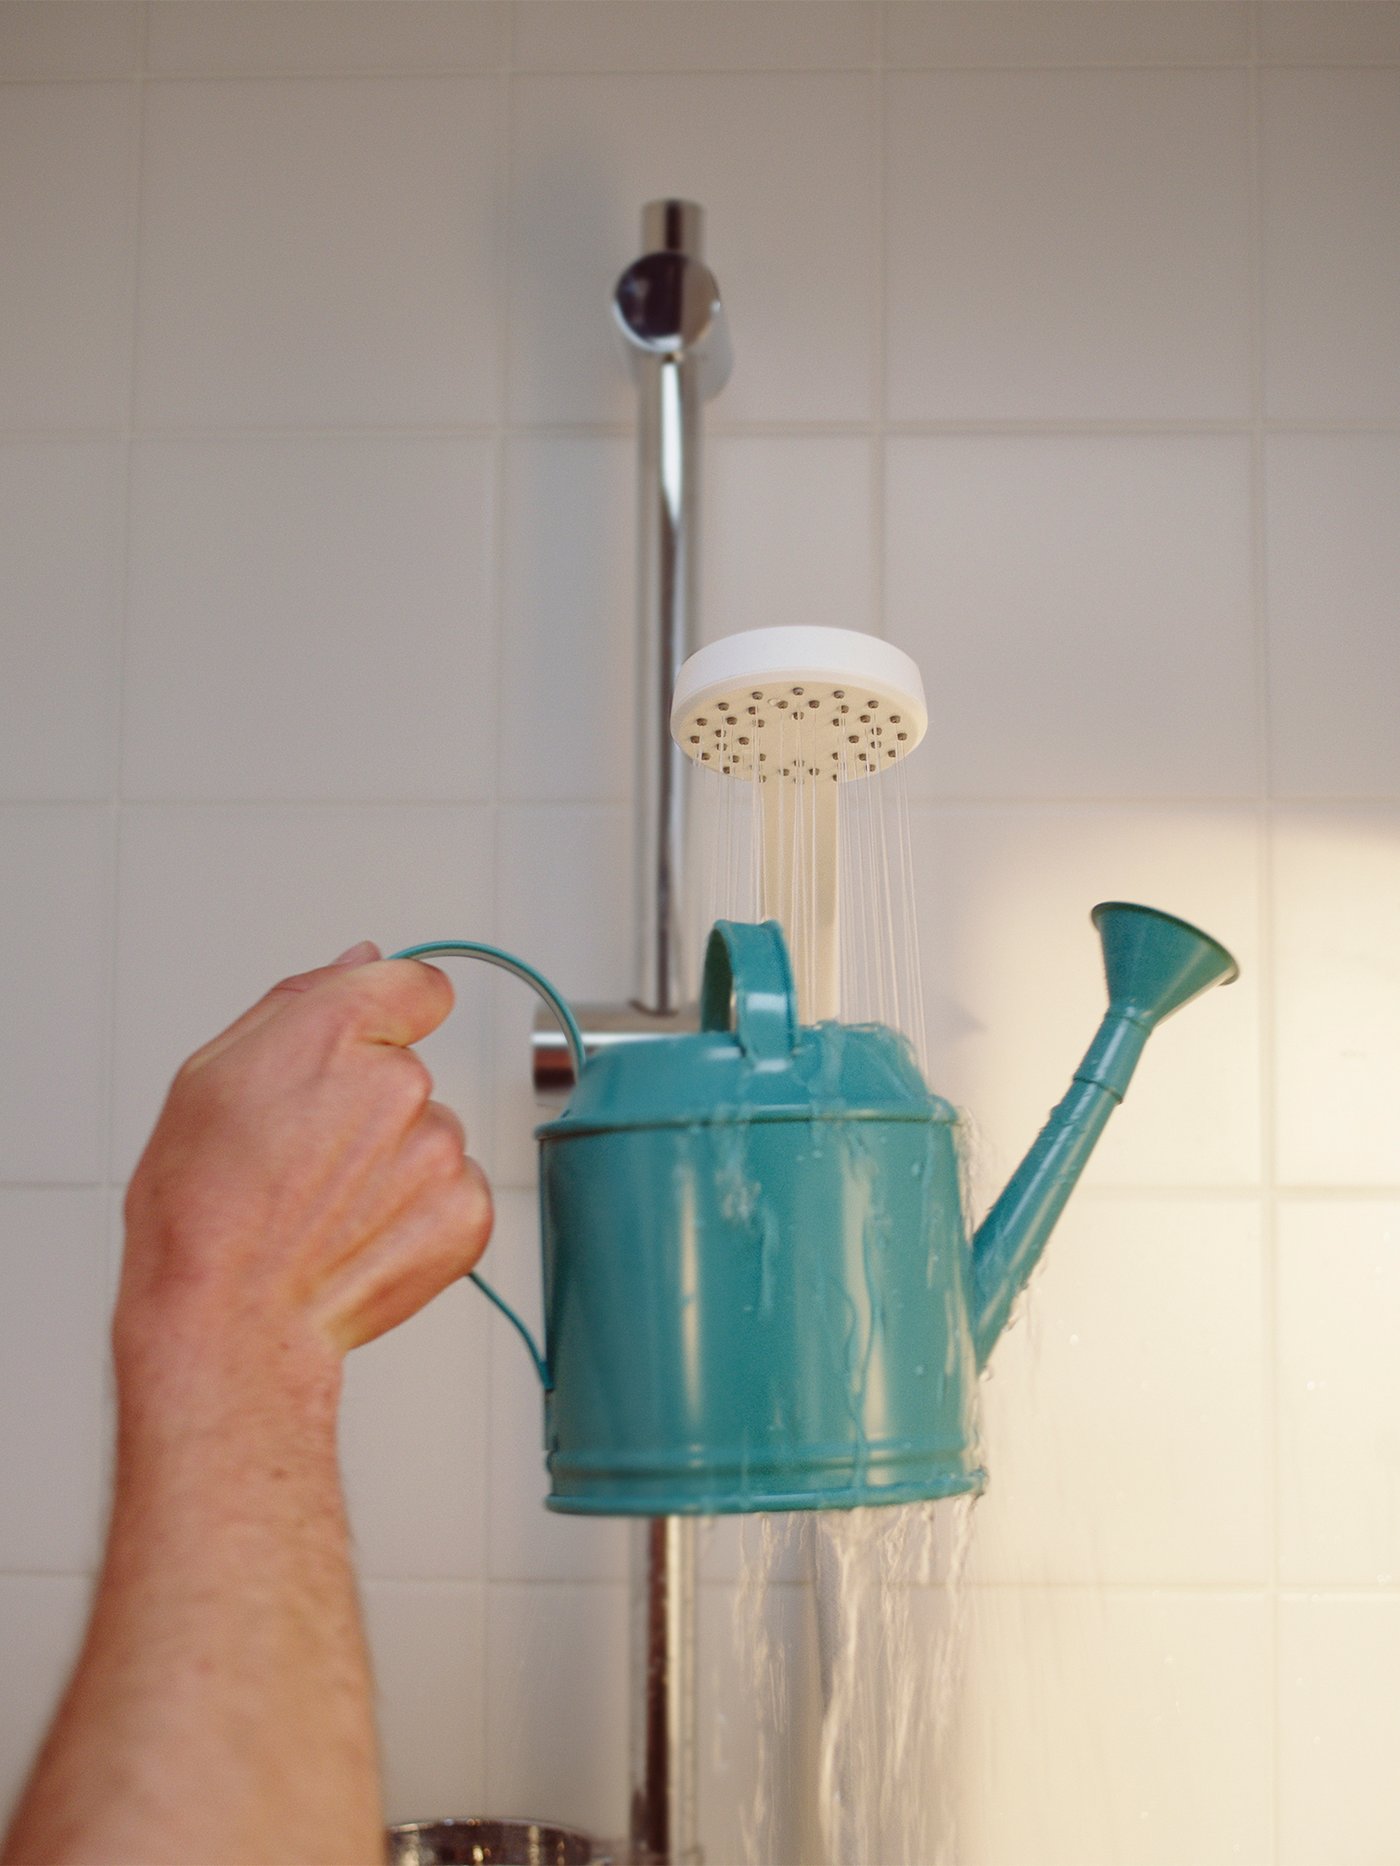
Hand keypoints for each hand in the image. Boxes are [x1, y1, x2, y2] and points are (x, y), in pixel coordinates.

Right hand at [117, 941, 491, 1400]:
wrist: (228, 1320)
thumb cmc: (203, 1208)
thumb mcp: (211, 1076)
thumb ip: (300, 1001)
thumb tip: (363, 960)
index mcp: (338, 1029)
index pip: (418, 987)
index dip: (390, 1017)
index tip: (367, 1050)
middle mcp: (402, 1080)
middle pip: (411, 1072)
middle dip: (370, 1104)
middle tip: (308, 1157)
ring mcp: (441, 1148)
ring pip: (430, 1136)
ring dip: (394, 1164)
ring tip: (327, 1208)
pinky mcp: (467, 1210)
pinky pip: (453, 1192)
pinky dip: (417, 1214)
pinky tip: (361, 1237)